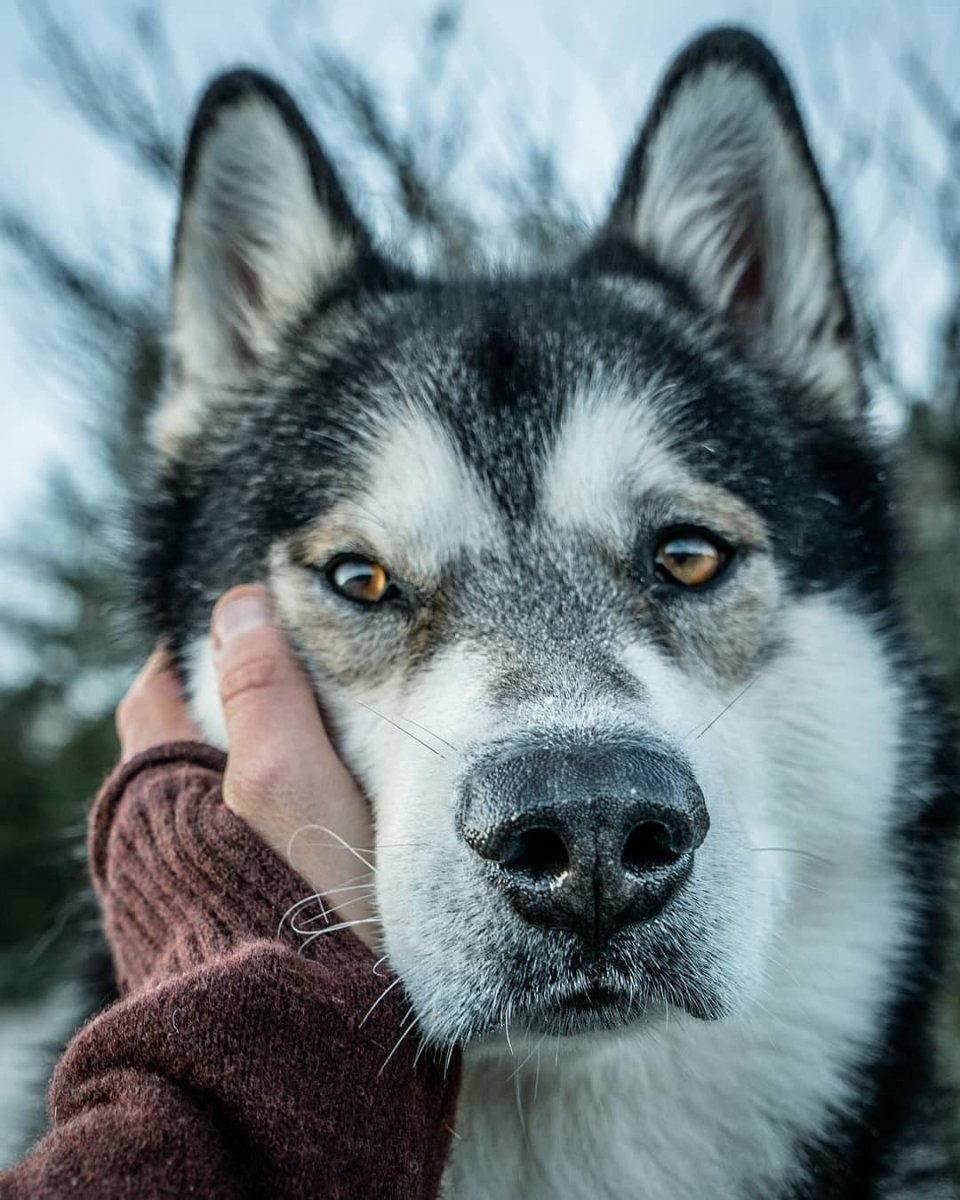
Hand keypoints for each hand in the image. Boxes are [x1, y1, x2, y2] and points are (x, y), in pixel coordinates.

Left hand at [116, 585, 376, 946]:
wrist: (306, 1060)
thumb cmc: (299, 913)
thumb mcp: (288, 784)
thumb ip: (263, 694)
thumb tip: (239, 606)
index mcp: (159, 796)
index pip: (155, 695)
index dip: (195, 653)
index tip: (249, 624)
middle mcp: (152, 844)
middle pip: (176, 750)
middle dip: (222, 708)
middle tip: (294, 678)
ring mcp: (181, 893)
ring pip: (207, 804)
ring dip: (249, 767)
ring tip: (318, 748)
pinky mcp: (219, 931)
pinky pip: (231, 852)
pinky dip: (262, 821)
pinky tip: (314, 832)